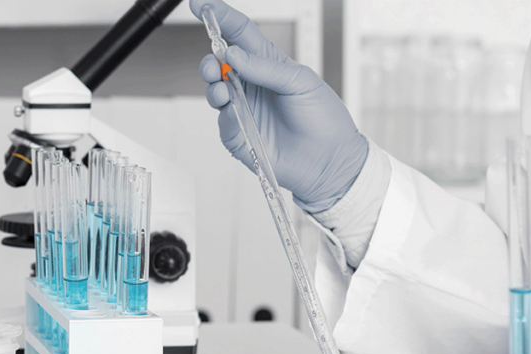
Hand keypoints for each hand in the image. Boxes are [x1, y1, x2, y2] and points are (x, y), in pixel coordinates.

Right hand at [189, 0, 367, 211]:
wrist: (330, 161)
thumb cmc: (324, 120)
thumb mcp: (301, 82)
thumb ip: (266, 67)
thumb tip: (234, 55)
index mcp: (269, 65)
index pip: (239, 33)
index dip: (220, 17)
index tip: (201, 6)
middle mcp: (253, 86)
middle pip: (220, 63)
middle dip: (211, 60)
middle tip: (215, 63)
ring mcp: (245, 110)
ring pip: (215, 91)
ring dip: (213, 86)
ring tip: (222, 89)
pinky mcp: (240, 136)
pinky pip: (222, 121)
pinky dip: (225, 115)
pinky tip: (234, 113)